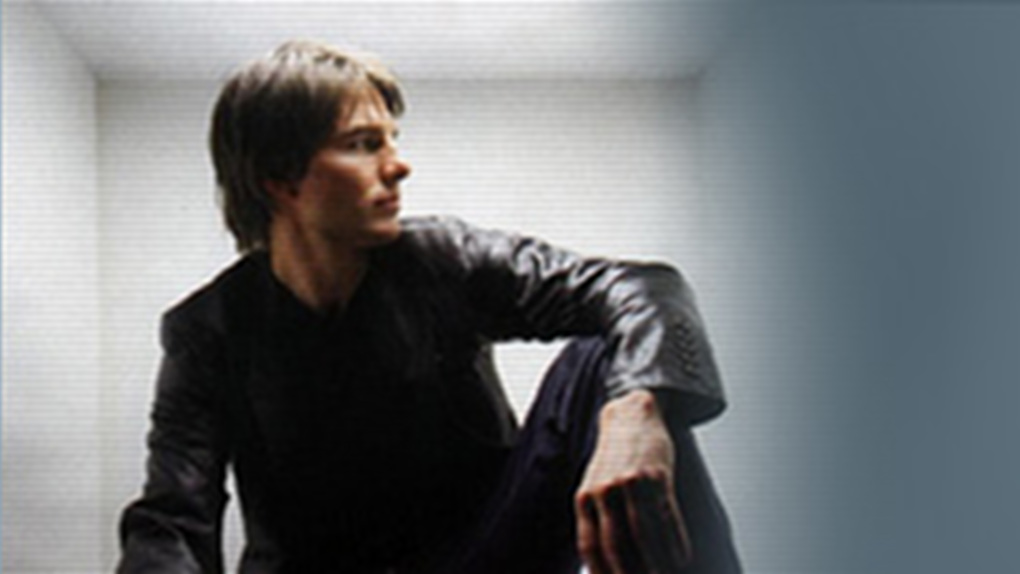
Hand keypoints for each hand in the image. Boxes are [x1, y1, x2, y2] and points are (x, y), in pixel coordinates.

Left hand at [575, 390, 691, 572]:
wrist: (631, 416)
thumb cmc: (614, 460)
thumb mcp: (594, 486)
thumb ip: (595, 520)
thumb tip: (601, 564)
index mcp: (584, 498)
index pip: (590, 547)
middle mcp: (604, 492)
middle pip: (617, 546)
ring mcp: (630, 484)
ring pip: (644, 535)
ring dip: (657, 565)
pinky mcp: (657, 476)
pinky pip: (667, 516)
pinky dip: (676, 541)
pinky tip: (682, 558)